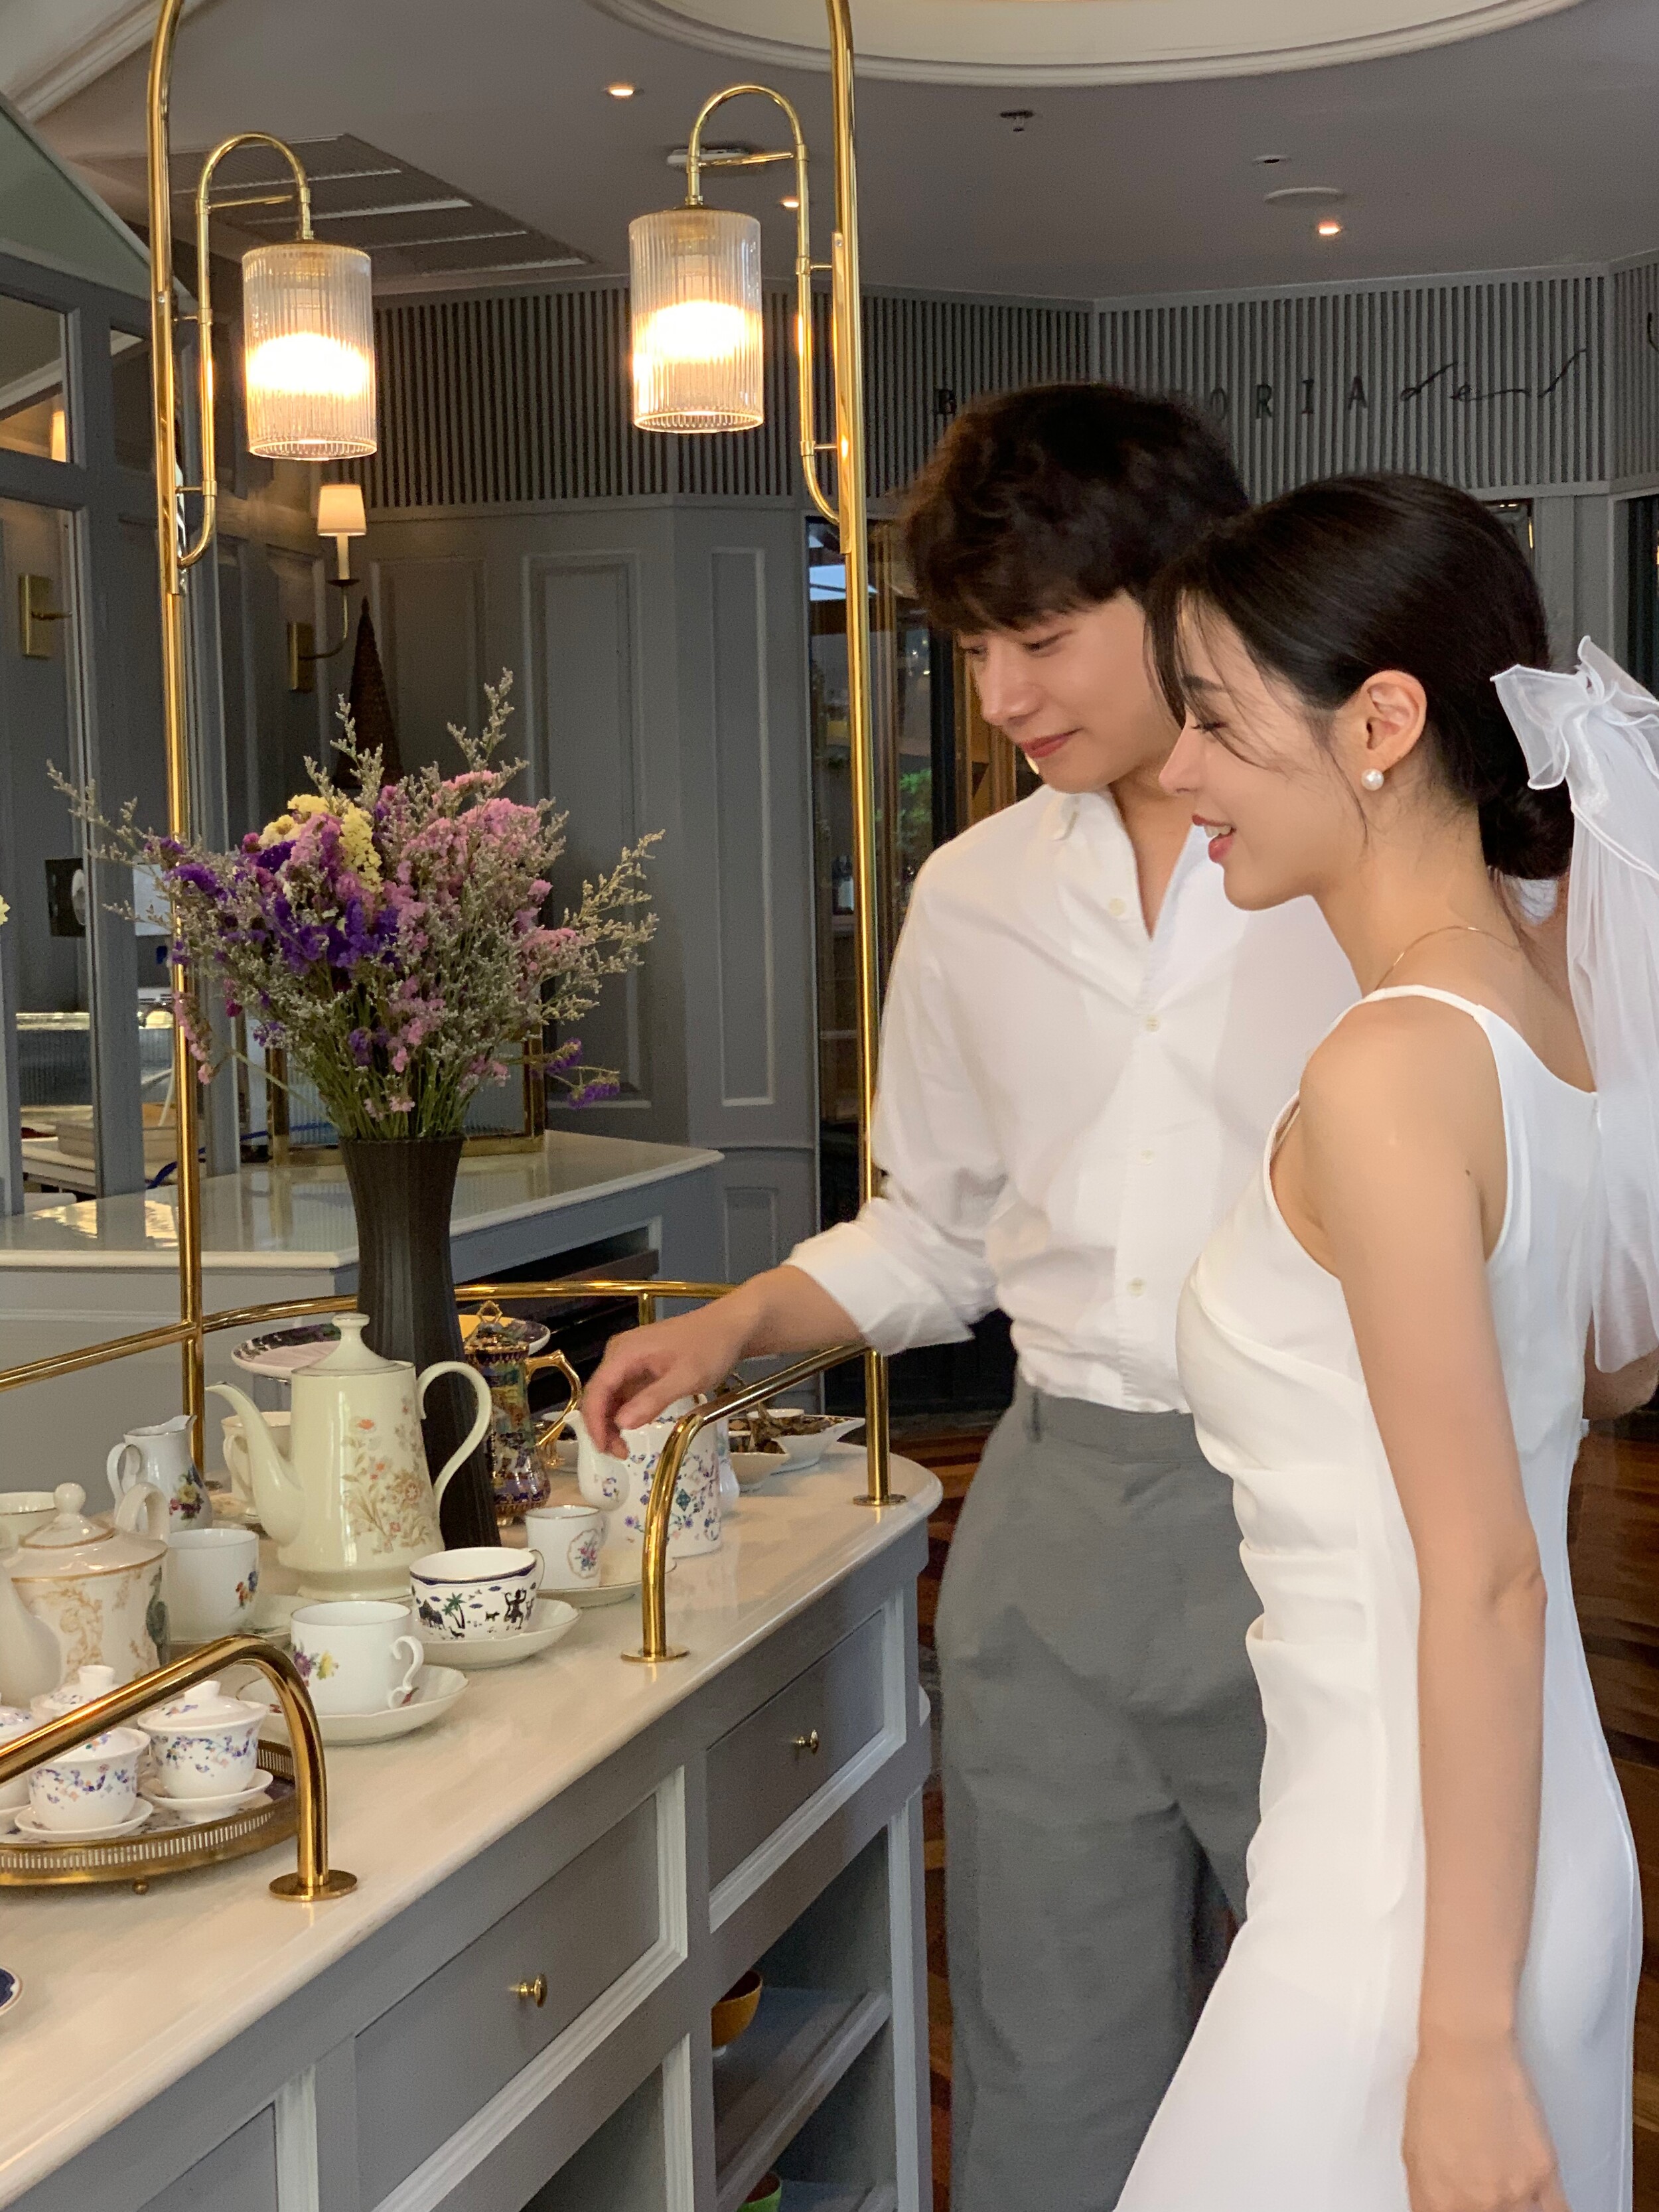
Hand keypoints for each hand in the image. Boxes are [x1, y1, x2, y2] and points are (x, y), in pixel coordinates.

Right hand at [581, 1301, 752, 1454]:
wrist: (730, 1327)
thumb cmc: (711, 1348)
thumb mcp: (686, 1378)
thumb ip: (653, 1399)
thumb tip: (621, 1424)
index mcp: (625, 1352)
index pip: (596, 1391)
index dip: (595, 1423)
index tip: (605, 1449)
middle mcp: (620, 1353)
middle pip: (598, 1394)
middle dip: (602, 1426)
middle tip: (619, 1454)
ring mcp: (629, 1358)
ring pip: (609, 1396)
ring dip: (612, 1422)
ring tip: (625, 1448)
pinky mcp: (640, 1365)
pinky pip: (623, 1391)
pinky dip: (625, 1412)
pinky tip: (634, 1427)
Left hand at [1403, 2033, 1566, 2211]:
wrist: (1469, 2052)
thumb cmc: (1438, 2087)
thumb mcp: (1415, 2149)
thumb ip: (1429, 2193)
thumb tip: (1438, 2208)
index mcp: (1438, 2198)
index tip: (1457, 2206)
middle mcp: (1477, 2203)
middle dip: (1480, 2210)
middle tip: (1483, 2197)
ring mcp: (1513, 2192)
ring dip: (1512, 2210)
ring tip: (1505, 2196)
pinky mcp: (1544, 2174)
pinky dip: (1545, 2211)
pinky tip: (1536, 2204)